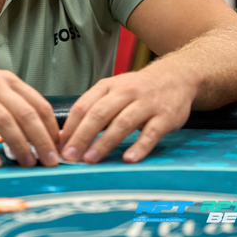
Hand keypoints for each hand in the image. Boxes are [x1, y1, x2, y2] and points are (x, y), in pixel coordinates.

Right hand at [0, 51, 59, 168]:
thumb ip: (12, 102)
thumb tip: (37, 131)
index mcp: (7, 80)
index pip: (38, 104)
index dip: (52, 128)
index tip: (59, 148)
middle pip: (26, 113)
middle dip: (42, 139)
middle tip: (50, 161)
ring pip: (4, 120)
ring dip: (20, 144)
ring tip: (27, 163)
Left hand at [59, 64, 196, 163]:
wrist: (176, 76)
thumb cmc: (139, 88)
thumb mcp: (114, 90)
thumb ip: (94, 109)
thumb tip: (68, 134)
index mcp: (108, 86)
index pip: (83, 105)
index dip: (70, 126)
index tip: (60, 145)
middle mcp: (125, 92)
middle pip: (99, 114)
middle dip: (82, 136)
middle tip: (70, 156)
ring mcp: (146, 103)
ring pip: (122, 123)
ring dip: (104, 143)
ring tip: (91, 160)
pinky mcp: (165, 116)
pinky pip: (150, 133)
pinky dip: (139, 147)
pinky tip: (128, 159)